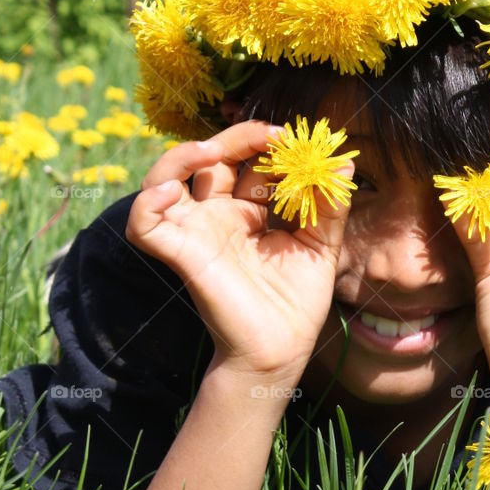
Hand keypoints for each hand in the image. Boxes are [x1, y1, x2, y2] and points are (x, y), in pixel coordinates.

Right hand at [125, 120, 355, 387]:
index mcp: (249, 210)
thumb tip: (345, 164)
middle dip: (237, 137)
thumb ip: (331, 206)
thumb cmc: (297, 302)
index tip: (295, 140)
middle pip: (210, 157)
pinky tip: (167, 192)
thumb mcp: (322, 246)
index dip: (269, 144)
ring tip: (207, 151)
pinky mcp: (181, 254)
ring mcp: (196, 232)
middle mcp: (218, 215)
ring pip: (164, 177)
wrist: (280, 351)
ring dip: (180, 156)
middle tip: (271, 137)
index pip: (250, 160)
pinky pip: (144, 225)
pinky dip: (145, 204)